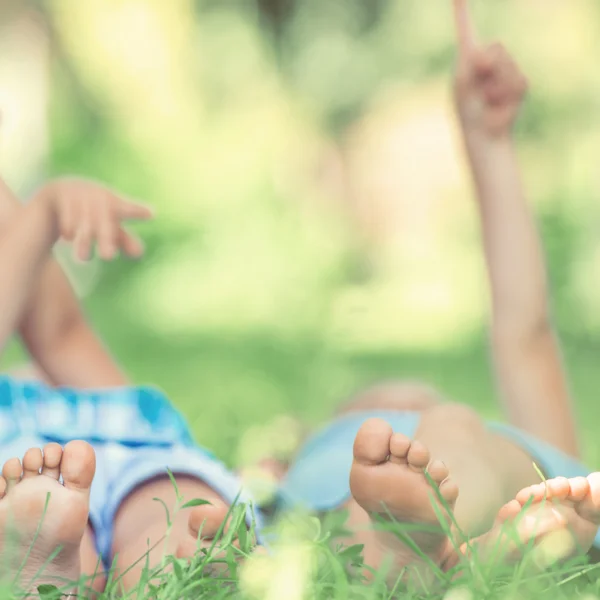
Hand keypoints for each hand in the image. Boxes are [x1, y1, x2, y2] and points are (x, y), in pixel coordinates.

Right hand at [39, 178, 153, 261]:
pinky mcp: (56, 194)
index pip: (126, 208)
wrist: (57, 193)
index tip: (150, 214)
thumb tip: (139, 253)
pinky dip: (66, 229)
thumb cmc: (92, 213)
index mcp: (112, 201)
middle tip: (108, 257)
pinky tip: (67, 237)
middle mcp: (96, 195)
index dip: (136, 211)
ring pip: (82, 221)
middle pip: (102, 220)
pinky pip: (63, 215)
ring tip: (84, 259)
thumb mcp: (108, 226)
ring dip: (83, 241)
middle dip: (105, 238)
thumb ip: (124, 239)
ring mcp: (76, 193)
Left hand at [452, 0, 527, 137]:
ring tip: (488, 101)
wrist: (483, 137)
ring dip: (497, 86)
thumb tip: (489, 52)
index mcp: (467, 60)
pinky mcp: (519, 86)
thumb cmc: (468, 113)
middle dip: (489, 68)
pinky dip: (507, 97)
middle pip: (497, 47)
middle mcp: (486, 62)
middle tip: (481, 90)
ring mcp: (505, 72)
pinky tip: (498, 108)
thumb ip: (475, 61)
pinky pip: (519, 82)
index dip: (462, 11)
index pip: (466, 30)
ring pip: (508, 64)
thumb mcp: (464, 83)